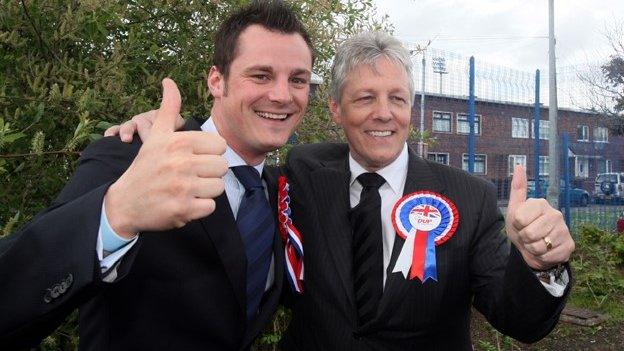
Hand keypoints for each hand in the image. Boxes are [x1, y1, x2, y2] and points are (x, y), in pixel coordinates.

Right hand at [104, 78, 227, 237]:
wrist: (124, 203)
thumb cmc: (146, 166)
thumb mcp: (156, 135)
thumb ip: (168, 108)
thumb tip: (169, 80)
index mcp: (179, 142)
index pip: (219, 145)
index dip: (209, 153)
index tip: (192, 158)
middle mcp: (181, 163)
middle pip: (222, 166)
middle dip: (209, 173)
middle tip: (189, 176)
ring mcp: (183, 187)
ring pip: (219, 187)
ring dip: (205, 191)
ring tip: (187, 189)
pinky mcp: (184, 209)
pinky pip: (211, 207)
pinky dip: (200, 208)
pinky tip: (184, 203)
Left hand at [505, 165, 574, 269]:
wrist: (532, 249)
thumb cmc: (522, 227)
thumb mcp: (514, 210)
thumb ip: (517, 189)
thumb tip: (519, 165)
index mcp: (541, 203)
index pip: (519, 219)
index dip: (516, 225)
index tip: (520, 224)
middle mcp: (556, 214)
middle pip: (528, 233)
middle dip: (524, 238)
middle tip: (528, 236)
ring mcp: (564, 230)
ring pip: (538, 246)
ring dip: (532, 248)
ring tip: (536, 243)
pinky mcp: (570, 246)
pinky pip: (548, 256)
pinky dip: (542, 257)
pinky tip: (545, 251)